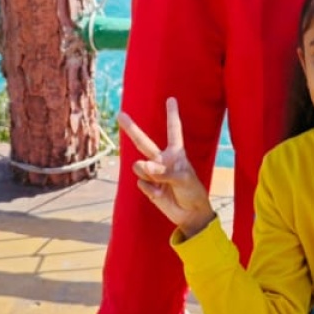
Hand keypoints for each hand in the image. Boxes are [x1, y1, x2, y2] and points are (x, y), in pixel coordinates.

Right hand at [119, 98, 216, 237]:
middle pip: (143, 142)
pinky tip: (160, 195)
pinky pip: (142, 184)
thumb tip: (141, 166)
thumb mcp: (183, 179)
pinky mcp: (147, 187)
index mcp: (176, 153)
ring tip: (161, 184)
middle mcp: (162, 160)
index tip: (171, 99)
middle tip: (120, 114)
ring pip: (139, 166)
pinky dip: (150, 189)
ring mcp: (153, 173)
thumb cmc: (192, 192)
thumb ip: (163, 171)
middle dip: (132, 129)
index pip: (173, 130)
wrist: (190, 214)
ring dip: (147, 173)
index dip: (172, 115)